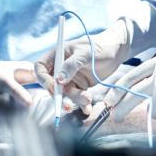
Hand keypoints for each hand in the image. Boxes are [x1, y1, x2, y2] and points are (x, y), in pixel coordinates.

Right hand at [33, 1, 155, 96]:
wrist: (115, 51)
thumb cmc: (98, 47)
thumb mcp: (84, 54)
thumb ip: (70, 66)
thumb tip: (58, 81)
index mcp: (57, 55)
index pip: (40, 68)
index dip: (44, 79)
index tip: (54, 87)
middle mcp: (60, 67)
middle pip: (52, 84)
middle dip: (61, 94)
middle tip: (71, 100)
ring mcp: (70, 78)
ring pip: (66, 93)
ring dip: (75, 99)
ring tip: (88, 99)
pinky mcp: (80, 86)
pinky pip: (77, 98)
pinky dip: (82, 104)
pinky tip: (87, 109)